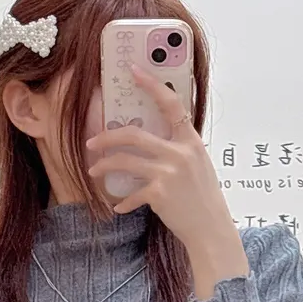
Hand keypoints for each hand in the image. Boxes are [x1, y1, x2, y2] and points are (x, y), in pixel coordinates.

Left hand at [85, 64, 248, 298]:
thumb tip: (151, 141)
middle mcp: (180, 152)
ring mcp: (169, 172)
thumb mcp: (198, 166)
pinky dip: (123, 201)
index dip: (152, 84)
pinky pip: (131, 193)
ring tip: (94, 171)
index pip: (171, 104)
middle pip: (134, 133)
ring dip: (104, 165)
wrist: (211, 229)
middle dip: (107, 137)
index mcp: (191, 141)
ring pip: (124, 160)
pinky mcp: (160, 194)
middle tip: (91, 142)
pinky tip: (119, 206)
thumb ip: (178, 150)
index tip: (134, 71)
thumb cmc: (203, 199)